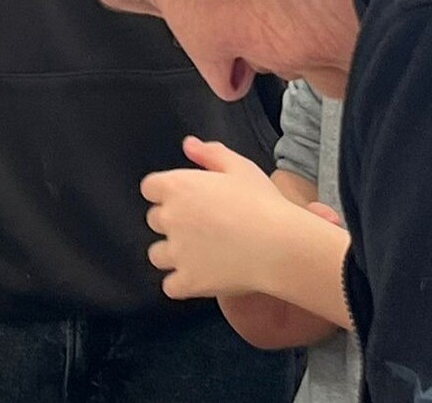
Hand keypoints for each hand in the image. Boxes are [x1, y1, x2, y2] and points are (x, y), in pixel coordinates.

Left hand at [140, 136, 307, 300]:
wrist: (281, 245)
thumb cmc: (263, 204)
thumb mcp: (240, 167)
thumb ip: (210, 153)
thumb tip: (188, 145)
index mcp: (177, 187)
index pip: (150, 188)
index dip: (167, 193)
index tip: (186, 200)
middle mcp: (170, 218)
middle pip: (154, 220)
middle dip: (173, 223)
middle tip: (201, 227)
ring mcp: (177, 252)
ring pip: (157, 255)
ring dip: (173, 255)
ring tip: (200, 255)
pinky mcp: (188, 281)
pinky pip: (170, 286)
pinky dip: (182, 284)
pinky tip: (201, 278)